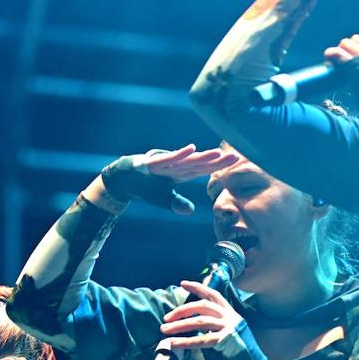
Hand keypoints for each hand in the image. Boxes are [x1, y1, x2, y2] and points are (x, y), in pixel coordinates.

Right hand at [100, 145, 238, 213]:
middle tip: (236, 156)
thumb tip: (189, 210)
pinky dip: (180, 154)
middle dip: (217, 160)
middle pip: (200, 163)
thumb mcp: (163, 198)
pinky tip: (191, 149)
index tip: (235, 161)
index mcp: (181, 173)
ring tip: (218, 153)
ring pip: (187, 161)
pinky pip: (169, 159)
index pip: (204, 169)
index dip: (219, 165)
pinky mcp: (153, 163)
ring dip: (202, 157)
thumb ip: (176, 203)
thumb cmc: (145, 186)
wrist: (122, 179)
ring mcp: (165, 164)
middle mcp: (176, 166)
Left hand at [159, 281, 280, 359]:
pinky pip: (201, 340)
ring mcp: (229, 328)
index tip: (183, 283)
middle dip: (182, 310)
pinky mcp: (225, 341)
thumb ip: (215, 326)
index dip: (198, 287)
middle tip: (166, 317)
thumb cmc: (241, 353)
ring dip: (179, 325)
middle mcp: (230, 317)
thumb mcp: (229, 332)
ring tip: (164, 330)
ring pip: (199, 321)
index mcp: (231, 313)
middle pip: (202, 306)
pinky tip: (173, 343)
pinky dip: (185, 341)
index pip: (213, 294)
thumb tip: (190, 325)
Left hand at [324, 31, 358, 118]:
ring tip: (339, 60)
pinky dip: (331, 54)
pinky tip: (328, 57)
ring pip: (346, 42)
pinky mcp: (355, 63)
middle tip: (346, 58)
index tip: (356, 52)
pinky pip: (337, 52)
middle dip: (350, 47)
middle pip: (357, 38)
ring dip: (341, 50)